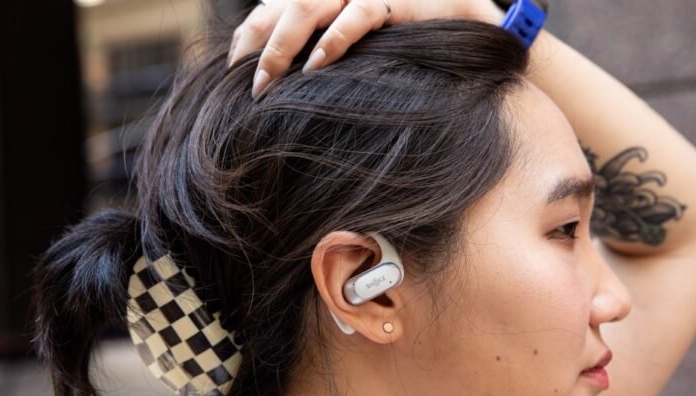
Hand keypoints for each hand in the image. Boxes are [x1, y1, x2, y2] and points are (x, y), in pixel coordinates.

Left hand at [227, 0, 506, 98]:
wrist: (463, 11)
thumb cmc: (404, 28)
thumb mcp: (358, 33)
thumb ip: (323, 43)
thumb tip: (285, 81)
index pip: (270, 6)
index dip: (247, 37)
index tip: (233, 72)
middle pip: (281, 7)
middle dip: (257, 48)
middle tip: (248, 87)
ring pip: (305, 7)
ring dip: (282, 49)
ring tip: (267, 84)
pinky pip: (355, 16)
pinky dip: (332, 42)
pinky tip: (316, 68)